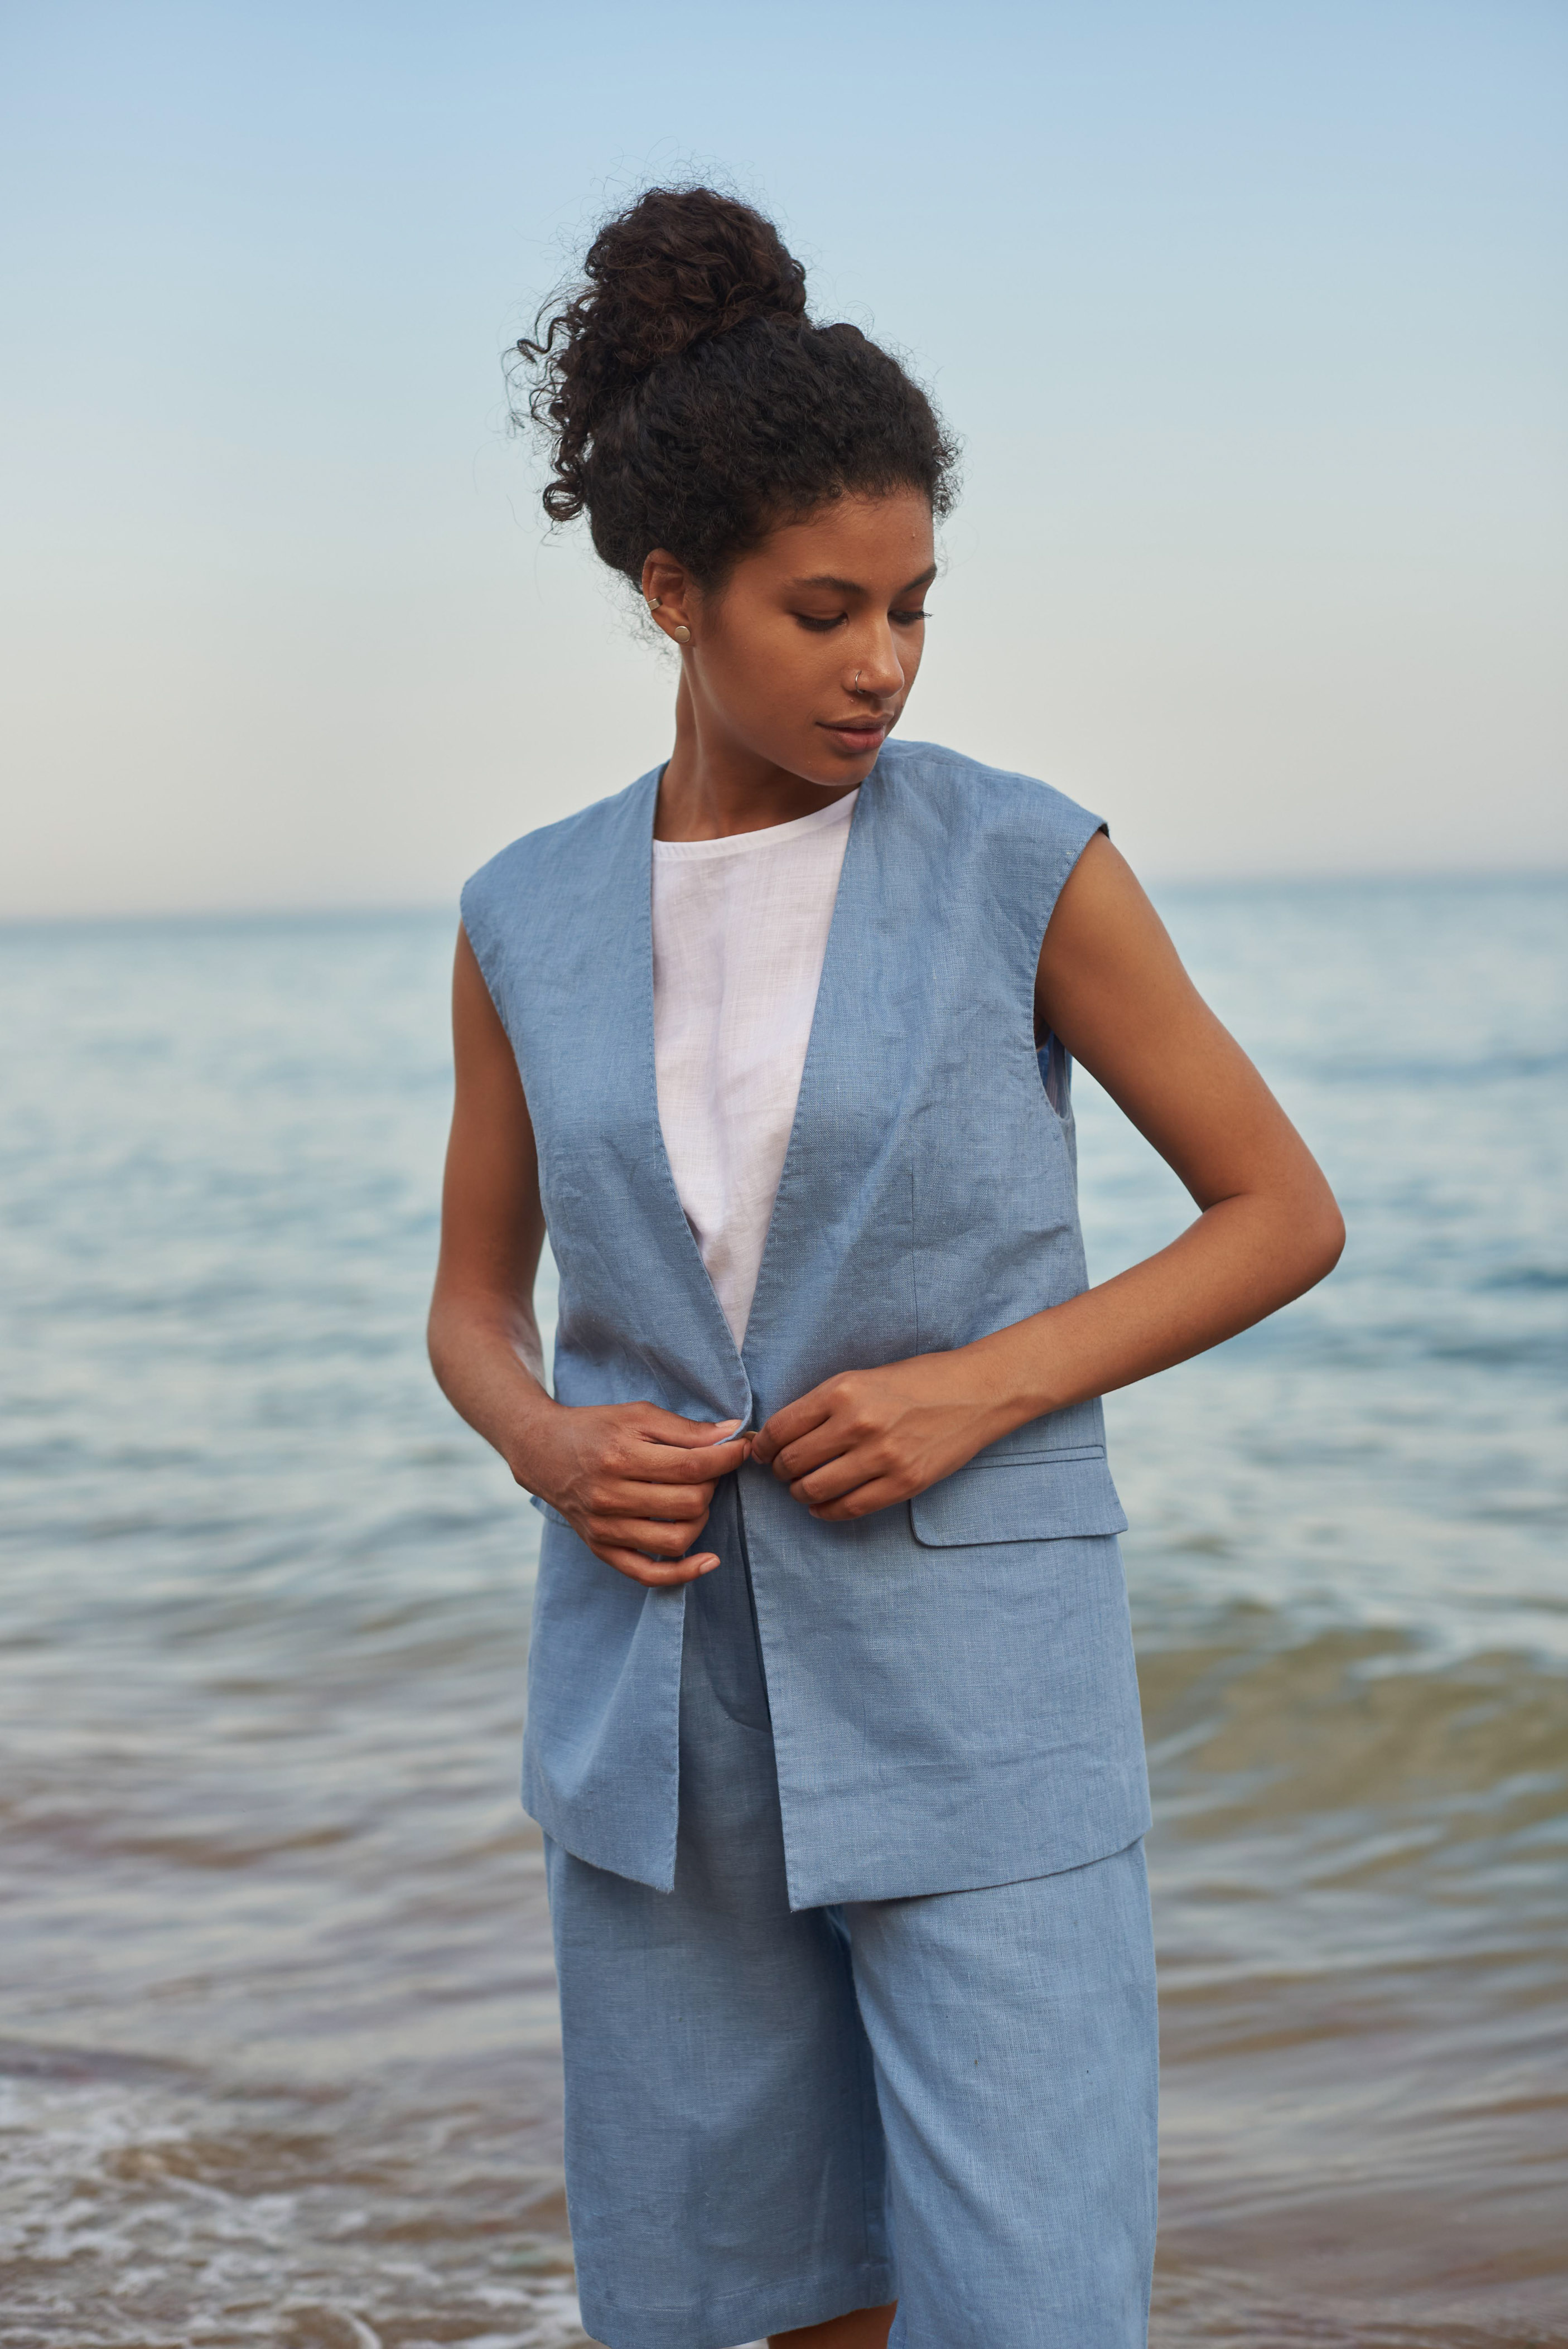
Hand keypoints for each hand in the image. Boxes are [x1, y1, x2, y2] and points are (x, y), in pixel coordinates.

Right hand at [514, 1402, 751, 1585]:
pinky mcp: (601, 1549)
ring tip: (696, 1498)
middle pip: (689, 1504)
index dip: (727, 1458)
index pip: (692, 1466)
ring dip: (701, 1519)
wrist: (543, 1452)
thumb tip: (732, 1433)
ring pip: (676, 1540)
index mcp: (620, 1456)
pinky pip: (648, 1575)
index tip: (742, 1447)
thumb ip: (685, 1428)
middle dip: (712, 1485)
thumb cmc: (596, 1428)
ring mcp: (605, 1528)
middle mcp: (610, 1496)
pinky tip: (708, 1560)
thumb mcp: (637, 1415)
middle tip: (708, 1470)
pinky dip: (683, 1573)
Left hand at [751, 1352, 1010, 1520]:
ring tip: (802, 1487)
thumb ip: (821, 1405)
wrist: (974, 1391)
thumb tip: (777, 1436)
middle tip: (782, 1471)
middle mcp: (858, 1424)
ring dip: (800, 1492)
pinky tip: (823, 1505)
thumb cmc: (915, 1381)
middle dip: (779, 1471)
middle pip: (793, 1462)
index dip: (764, 1446)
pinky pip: (849, 1508)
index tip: (762, 1452)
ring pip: (814, 1490)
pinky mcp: (903, 1483)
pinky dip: (826, 1511)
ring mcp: (882, 1457)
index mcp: (842, 1391)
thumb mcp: (861, 1378)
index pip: (781, 1429)